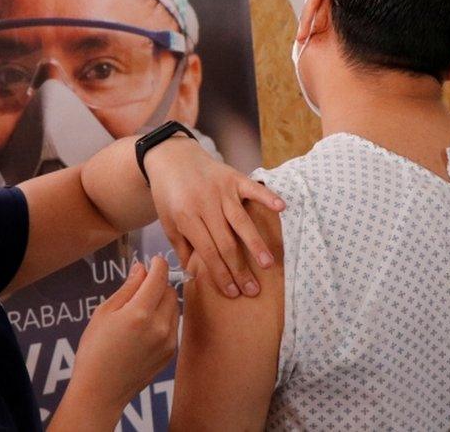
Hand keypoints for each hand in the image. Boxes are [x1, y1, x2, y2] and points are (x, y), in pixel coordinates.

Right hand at [65, 258, 178, 424]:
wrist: (100, 391)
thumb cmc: (94, 350)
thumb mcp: (104, 313)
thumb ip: (127, 288)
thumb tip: (142, 268)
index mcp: (140, 313)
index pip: (160, 277)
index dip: (158, 264)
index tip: (154, 260)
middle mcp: (160, 326)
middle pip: (170, 291)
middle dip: (159, 283)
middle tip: (142, 285)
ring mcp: (168, 342)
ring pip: (174, 308)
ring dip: (163, 300)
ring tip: (141, 307)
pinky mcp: (170, 354)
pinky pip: (173, 326)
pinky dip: (164, 318)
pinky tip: (145, 326)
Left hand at [144, 137, 283, 297]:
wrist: (171, 158)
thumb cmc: (169, 195)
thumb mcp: (168, 223)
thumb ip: (182, 248)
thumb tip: (194, 276)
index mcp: (186, 218)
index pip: (208, 252)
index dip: (221, 274)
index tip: (232, 292)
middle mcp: (205, 205)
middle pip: (226, 242)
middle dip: (240, 268)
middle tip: (253, 289)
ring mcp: (221, 190)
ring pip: (241, 221)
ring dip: (255, 244)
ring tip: (267, 264)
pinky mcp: (233, 177)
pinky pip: (253, 189)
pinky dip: (267, 197)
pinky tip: (281, 208)